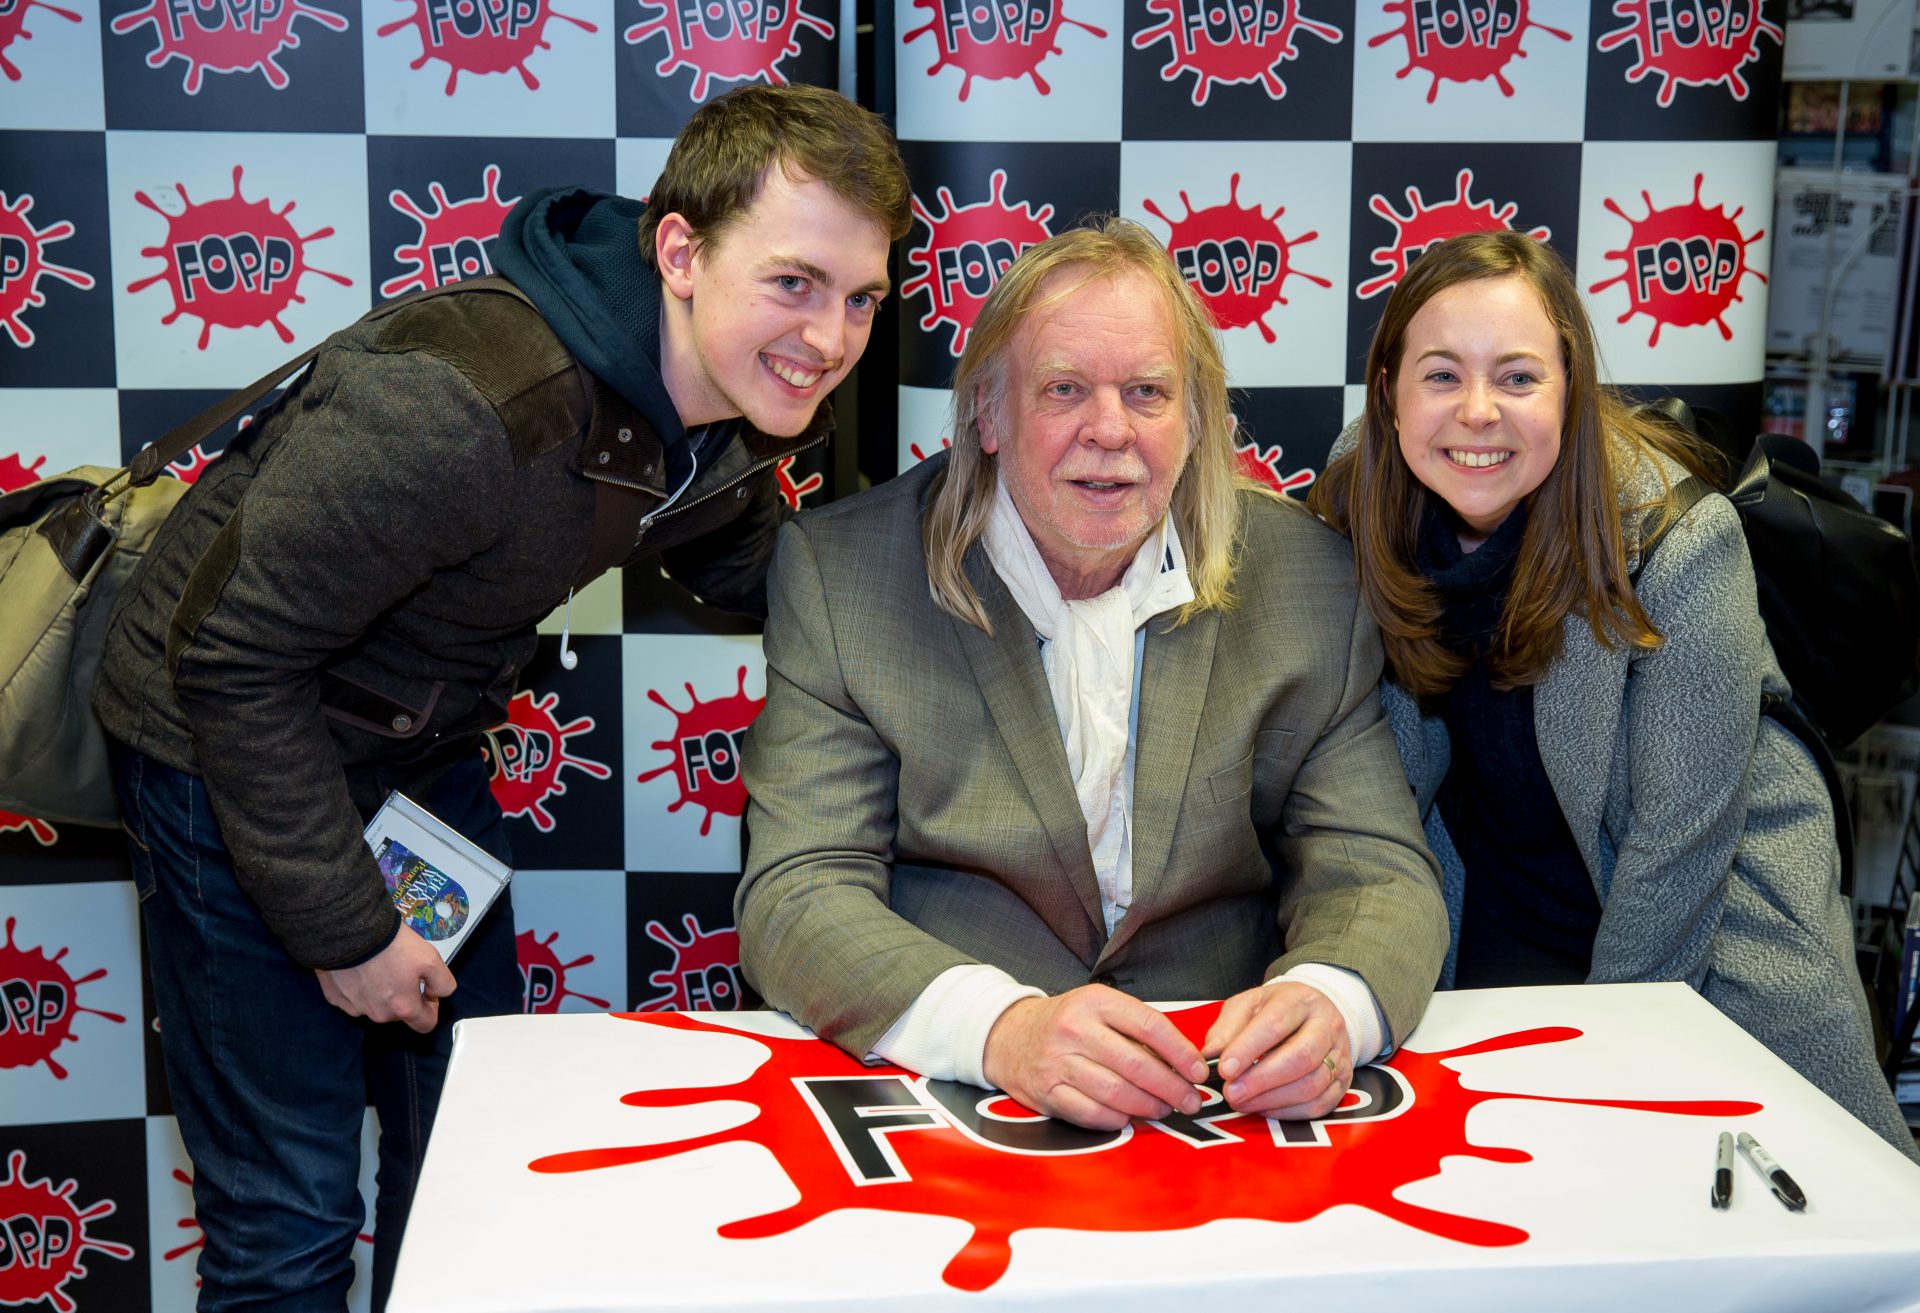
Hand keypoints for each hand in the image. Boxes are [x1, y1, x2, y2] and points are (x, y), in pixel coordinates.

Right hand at [316, 927, 455, 1033]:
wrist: (349, 931)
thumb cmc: (393, 945)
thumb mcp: (431, 958)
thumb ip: (443, 982)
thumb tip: (437, 995)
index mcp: (403, 1008)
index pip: (425, 1025)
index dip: (431, 1008)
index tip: (427, 992)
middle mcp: (378, 1015)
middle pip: (398, 1013)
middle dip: (404, 997)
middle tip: (400, 971)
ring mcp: (354, 1008)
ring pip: (375, 1006)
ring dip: (380, 993)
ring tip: (378, 966)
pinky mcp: (335, 998)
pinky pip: (353, 998)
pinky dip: (358, 987)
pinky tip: (358, 968)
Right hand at [981, 985, 1207, 1131]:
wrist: (1009, 1036)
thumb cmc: (1067, 1023)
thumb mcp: (1098, 1008)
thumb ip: (1136, 1028)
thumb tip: (1184, 1062)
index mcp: (1095, 1002)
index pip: (1150, 1026)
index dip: (1181, 1053)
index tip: (1199, 1071)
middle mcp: (1075, 1029)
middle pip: (1136, 1065)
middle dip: (1172, 1087)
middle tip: (1191, 1100)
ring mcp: (1058, 1063)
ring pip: (1117, 1093)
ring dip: (1149, 1106)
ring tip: (1165, 1109)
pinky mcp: (1047, 1094)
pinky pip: (1093, 1114)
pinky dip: (1118, 1120)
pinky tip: (1130, 1117)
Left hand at [1201, 981, 1348, 1118]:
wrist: (1316, 1013)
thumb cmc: (1277, 1009)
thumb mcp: (1248, 1005)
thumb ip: (1227, 1028)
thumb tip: (1210, 1056)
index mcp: (1300, 1000)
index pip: (1276, 1023)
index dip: (1248, 1049)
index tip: (1224, 1069)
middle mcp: (1326, 1026)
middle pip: (1301, 1057)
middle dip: (1262, 1080)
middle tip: (1232, 1093)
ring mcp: (1339, 1055)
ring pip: (1312, 1084)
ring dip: (1273, 1099)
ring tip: (1243, 1102)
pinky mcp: (1343, 1081)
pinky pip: (1320, 1105)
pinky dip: (1288, 1112)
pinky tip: (1264, 1108)